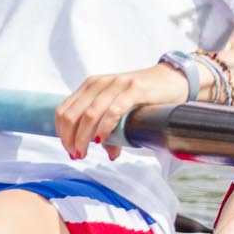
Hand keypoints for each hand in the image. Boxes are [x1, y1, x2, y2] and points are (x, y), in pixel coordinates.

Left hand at [54, 66, 188, 160]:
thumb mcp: (120, 109)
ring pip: (89, 114)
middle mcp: (100, 83)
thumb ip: (110, 128)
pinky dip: (104, 128)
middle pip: (72, 114)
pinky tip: (102, 140)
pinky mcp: (135, 89)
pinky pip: (113, 110)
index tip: (68, 149)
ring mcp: (117, 84)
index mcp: (91, 85)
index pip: (63, 110)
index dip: (61, 133)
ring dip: (83, 137)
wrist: (172, 79)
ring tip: (84, 152)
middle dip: (70, 139)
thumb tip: (109, 153)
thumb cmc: (144, 96)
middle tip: (76, 154)